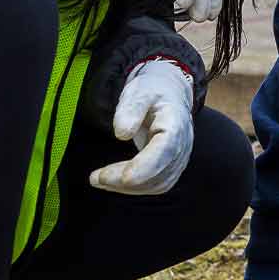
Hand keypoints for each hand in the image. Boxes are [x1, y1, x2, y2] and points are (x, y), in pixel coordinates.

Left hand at [87, 58, 194, 194]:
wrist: (169, 94)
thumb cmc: (153, 92)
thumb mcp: (140, 91)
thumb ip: (131, 109)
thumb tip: (121, 133)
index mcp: (175, 124)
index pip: (165, 151)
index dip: (145, 167)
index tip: (123, 177)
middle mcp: (182, 146)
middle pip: (159, 173)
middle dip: (126, 180)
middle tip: (96, 177)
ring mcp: (179, 159)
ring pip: (157, 184)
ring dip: (127, 188)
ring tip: (100, 179)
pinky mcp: (170, 168)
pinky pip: (155, 185)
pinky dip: (133, 188)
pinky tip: (113, 181)